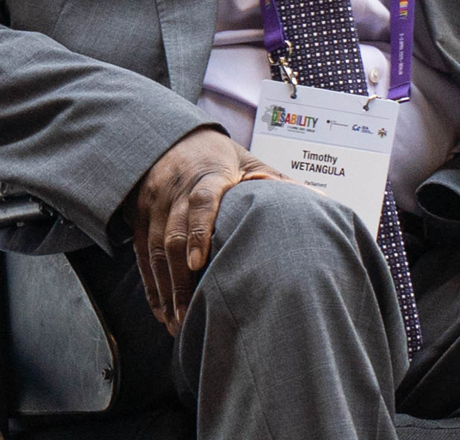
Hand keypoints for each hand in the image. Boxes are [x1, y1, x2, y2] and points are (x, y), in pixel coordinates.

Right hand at [125, 128, 281, 332]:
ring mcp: (154, 205)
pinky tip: (162, 312)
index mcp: (208, 175)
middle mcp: (176, 190)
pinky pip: (142, 255)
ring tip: (177, 323)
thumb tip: (320, 202)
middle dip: (179, 279)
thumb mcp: (248, 160)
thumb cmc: (219, 156)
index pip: (201, 201)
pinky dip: (151, 286)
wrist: (167, 137)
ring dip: (165, 290)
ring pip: (155, 251)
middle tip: (188, 316)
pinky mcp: (139, 218)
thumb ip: (277, 182)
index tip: (197, 262)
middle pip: (172, 236)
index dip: (198, 231)